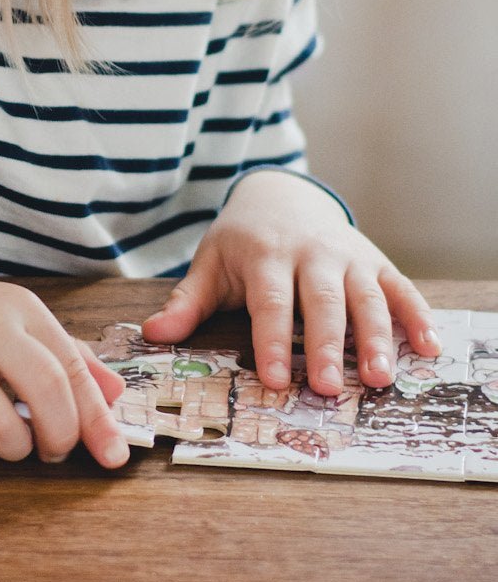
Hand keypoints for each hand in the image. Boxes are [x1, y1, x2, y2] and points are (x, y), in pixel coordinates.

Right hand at [0, 263, 128, 466]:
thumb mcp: (4, 323)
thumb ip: (60, 354)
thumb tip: (115, 392)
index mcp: (20, 309)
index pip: (75, 367)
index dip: (99, 417)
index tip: (115, 454)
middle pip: (51, 392)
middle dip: (63, 436)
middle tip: (56, 453)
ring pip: (6, 426)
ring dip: (13, 448)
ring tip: (5, 439)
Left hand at [142, 170, 440, 394]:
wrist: (282, 194)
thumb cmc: (242, 240)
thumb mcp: (210, 263)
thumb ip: (187, 302)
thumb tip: (152, 334)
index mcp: (266, 255)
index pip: (270, 302)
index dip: (274, 341)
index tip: (276, 378)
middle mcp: (312, 254)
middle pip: (322, 302)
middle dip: (328, 345)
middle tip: (332, 387)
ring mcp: (348, 255)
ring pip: (366, 297)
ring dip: (376, 337)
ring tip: (380, 377)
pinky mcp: (375, 261)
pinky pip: (400, 288)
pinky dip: (417, 316)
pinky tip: (429, 348)